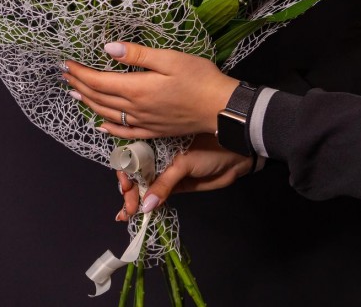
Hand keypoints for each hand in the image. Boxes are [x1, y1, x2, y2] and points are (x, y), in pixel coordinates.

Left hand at [63, 42, 238, 138]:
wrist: (221, 108)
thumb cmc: (199, 78)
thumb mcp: (170, 58)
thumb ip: (137, 55)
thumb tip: (108, 49)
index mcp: (137, 89)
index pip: (98, 81)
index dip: (80, 72)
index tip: (66, 63)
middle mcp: (135, 109)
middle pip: (99, 98)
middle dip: (79, 85)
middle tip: (65, 75)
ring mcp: (143, 122)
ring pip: (107, 114)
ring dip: (88, 103)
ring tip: (75, 93)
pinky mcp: (153, 131)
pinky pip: (124, 132)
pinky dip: (107, 128)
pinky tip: (99, 124)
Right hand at [115, 134, 251, 219]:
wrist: (234, 158)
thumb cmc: (208, 151)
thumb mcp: (184, 163)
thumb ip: (164, 183)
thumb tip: (146, 205)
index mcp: (156, 144)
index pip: (132, 158)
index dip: (125, 174)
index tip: (125, 190)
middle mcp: (157, 157)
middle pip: (135, 175)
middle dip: (129, 192)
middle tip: (129, 209)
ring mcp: (165, 173)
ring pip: (143, 187)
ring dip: (133, 201)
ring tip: (126, 215)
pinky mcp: (174, 186)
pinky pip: (156, 196)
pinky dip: (146, 205)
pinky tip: (136, 214)